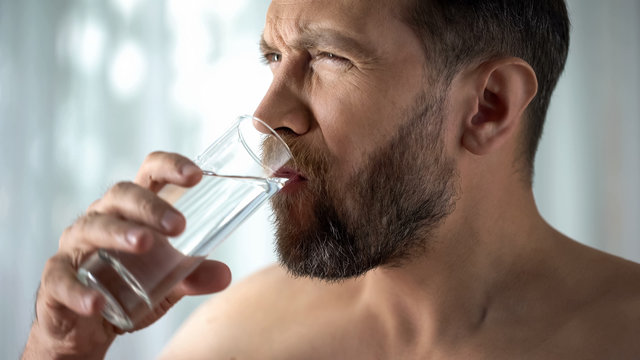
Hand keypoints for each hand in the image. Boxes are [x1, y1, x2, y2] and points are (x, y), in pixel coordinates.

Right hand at [23, 152, 231, 359]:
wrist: (87, 325)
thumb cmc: (128, 286)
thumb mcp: (168, 283)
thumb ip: (193, 276)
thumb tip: (225, 275)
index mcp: (132, 211)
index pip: (149, 175)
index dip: (170, 167)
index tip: (196, 175)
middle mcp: (102, 218)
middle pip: (121, 195)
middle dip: (151, 206)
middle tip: (179, 226)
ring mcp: (75, 246)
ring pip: (93, 227)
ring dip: (120, 233)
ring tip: (145, 243)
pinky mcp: (55, 278)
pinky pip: (62, 279)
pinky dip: (80, 290)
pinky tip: (98, 302)